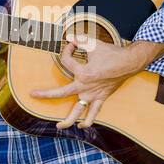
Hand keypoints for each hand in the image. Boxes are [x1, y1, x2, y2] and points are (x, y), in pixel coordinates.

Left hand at [31, 34, 145, 129]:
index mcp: (83, 73)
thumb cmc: (112, 53)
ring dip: (68, 120)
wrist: (129, 62)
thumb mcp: (94, 44)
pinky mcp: (101, 98)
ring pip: (78, 110)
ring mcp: (93, 94)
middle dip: (46, 94)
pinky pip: (94, 112)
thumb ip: (79, 40)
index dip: (67, 50)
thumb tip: (69, 36)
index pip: (67, 62)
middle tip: (33, 95)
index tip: (71, 45)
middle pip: (62, 92)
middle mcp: (86, 86)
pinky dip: (89, 120)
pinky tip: (82, 126)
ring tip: (58, 126)